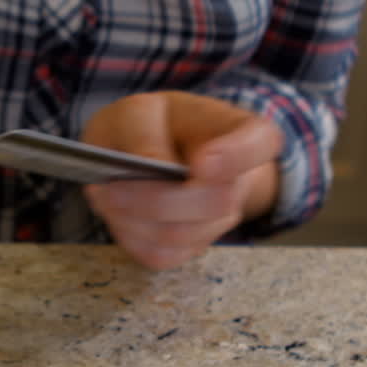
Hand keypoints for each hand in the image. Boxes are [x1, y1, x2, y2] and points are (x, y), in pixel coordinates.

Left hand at [81, 91, 282, 269]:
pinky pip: (162, 254)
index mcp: (242, 132)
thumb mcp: (138, 112)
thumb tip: (154, 165)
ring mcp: (219, 219)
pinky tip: (116, 212)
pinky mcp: (190, 247)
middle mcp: (240, 180)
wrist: (145, 150)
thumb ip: (144, 134)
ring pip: (181, 235)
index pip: (260, 143)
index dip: (236, 157)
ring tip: (105, 194)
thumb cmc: (147, 125)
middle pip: (214, 203)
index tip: (202, 163)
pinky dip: (129, 235)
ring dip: (133, 218)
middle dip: (154, 199)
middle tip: (110, 186)